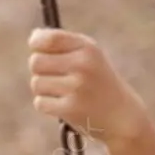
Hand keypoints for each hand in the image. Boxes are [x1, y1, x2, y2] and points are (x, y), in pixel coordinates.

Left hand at [28, 28, 148, 147]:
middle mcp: (82, 65)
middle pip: (36, 62)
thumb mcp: (90, 57)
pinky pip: (40, 103)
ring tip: (61, 92)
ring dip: (43, 89)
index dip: (36, 43)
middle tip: (54, 76)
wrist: (121, 116)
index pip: (49, 39)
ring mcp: (76, 88)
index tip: (35, 48)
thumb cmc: (99, 83)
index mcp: (87, 48)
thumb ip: (64, 44)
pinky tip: (62, 105)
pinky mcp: (70, 109)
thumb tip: (33, 38)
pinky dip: (47, 105)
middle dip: (39, 70)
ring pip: (36, 83)